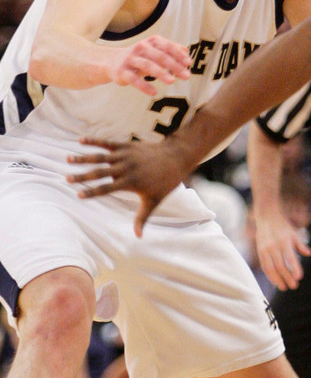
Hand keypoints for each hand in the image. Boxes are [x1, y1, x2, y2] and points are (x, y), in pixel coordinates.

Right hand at [66, 138, 188, 234]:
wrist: (176, 158)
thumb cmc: (165, 183)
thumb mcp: (154, 201)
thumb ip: (142, 218)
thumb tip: (138, 237)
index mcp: (130, 182)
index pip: (107, 189)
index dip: (92, 192)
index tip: (78, 195)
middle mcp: (125, 168)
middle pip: (100, 172)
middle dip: (83, 176)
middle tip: (67, 178)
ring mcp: (125, 155)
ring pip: (100, 156)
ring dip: (84, 158)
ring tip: (68, 159)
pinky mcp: (127, 145)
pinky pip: (108, 143)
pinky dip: (94, 141)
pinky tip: (80, 140)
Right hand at [107, 36, 190, 95]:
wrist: (112, 61)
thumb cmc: (141, 57)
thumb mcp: (155, 51)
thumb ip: (171, 52)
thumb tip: (187, 53)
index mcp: (151, 42)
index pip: (167, 46)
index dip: (178, 54)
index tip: (188, 63)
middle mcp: (141, 48)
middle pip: (160, 56)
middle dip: (174, 66)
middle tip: (186, 76)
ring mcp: (131, 59)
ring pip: (147, 65)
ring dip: (161, 73)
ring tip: (172, 81)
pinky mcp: (122, 71)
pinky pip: (134, 79)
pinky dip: (144, 86)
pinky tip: (154, 92)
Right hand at [253, 212, 310, 289]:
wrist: (266, 217)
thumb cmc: (283, 227)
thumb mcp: (294, 233)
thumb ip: (301, 245)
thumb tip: (310, 254)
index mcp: (284, 240)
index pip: (290, 257)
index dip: (294, 268)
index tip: (299, 277)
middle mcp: (274, 245)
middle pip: (280, 265)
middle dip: (287, 277)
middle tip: (294, 286)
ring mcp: (265, 249)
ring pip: (271, 268)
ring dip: (277, 280)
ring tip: (284, 287)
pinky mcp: (259, 251)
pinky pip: (264, 266)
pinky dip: (269, 275)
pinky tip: (275, 282)